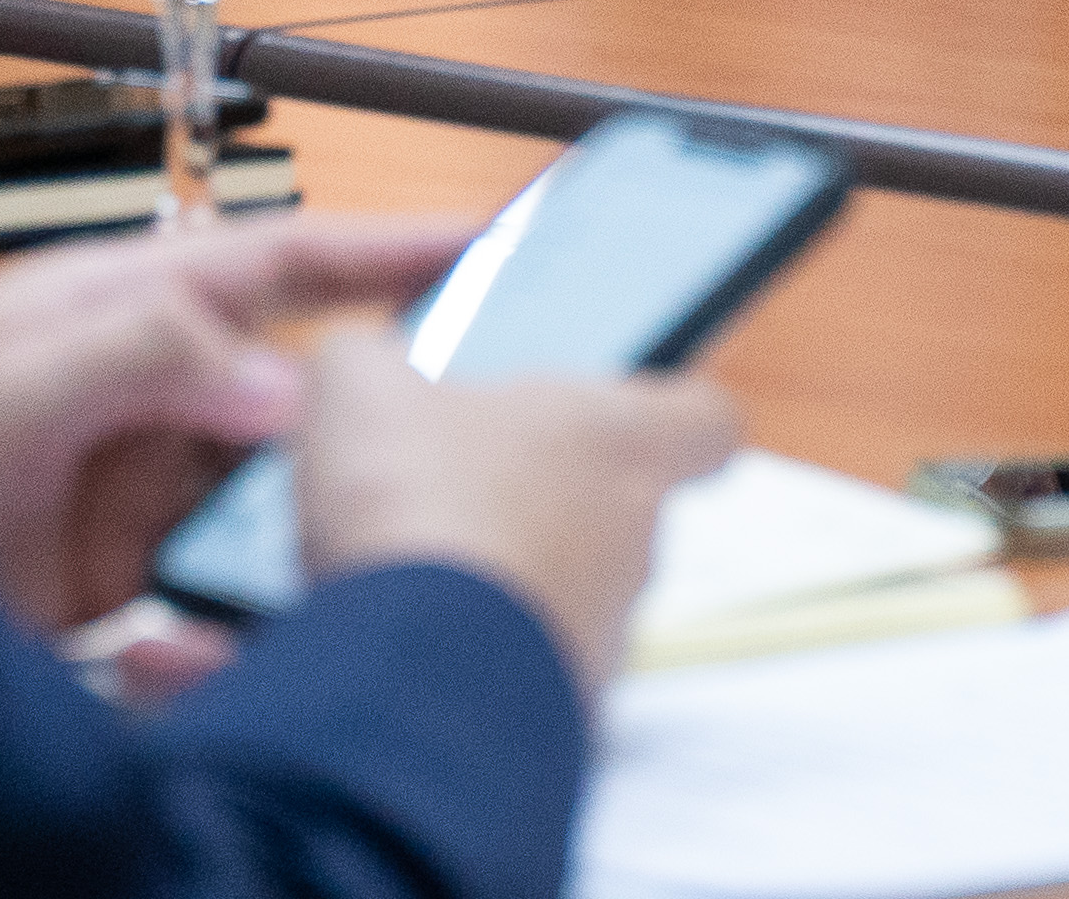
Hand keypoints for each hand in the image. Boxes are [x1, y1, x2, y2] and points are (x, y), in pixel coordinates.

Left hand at [0, 213, 475, 636]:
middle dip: (383, 397)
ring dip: (327, 500)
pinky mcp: (139, 563)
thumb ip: (129, 355)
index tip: (481, 240)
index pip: (281, 257)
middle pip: (302, 370)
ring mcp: (144, 474)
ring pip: (285, 471)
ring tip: (389, 522)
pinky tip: (293, 600)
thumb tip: (275, 374)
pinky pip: (244, 560)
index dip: (385, 245)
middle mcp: (145, 380)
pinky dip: (274, 578)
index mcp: (118, 303)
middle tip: (470, 422)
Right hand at [291, 329, 739, 692]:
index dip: (672, 412)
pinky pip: (523, 663)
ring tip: (413, 562)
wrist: (414, 673)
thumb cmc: (421, 500)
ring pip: (569, 588)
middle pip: (619, 505)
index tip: (626, 413)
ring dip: (504, 575)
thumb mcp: (364, 386)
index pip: (706, 419)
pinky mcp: (557, 708)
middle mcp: (634, 538)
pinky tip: (403, 632)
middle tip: (462, 482)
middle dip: (545, 495)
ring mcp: (602, 631)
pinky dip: (475, 647)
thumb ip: (371, 360)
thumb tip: (363, 364)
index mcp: (619, 440)